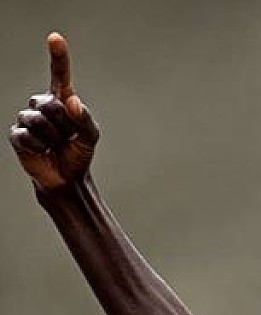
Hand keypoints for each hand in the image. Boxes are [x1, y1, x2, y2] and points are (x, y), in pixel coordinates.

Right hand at [9, 32, 99, 191]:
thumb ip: (84, 118)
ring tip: (55, 144)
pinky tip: (43, 151)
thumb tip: (71, 102)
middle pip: (51, 104)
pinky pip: (27, 136)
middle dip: (64, 125)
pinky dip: (39, 147)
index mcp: (62, 100)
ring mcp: (27, 119)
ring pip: (38, 120)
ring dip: (52, 137)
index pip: (59, 75)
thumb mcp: (90, 136)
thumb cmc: (79, 153)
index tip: (55, 38)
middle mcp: (42, 105)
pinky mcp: (17, 135)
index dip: (58, 56)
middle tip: (67, 138)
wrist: (67, 177)